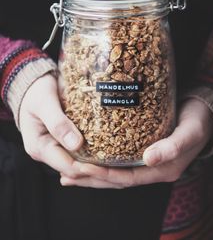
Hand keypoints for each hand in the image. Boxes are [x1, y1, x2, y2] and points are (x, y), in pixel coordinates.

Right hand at [19, 73, 134, 187]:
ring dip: (105, 170)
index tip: (108, 167)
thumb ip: (57, 122)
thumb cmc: (36, 92)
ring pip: (84, 167)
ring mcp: (61, 148)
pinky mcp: (69, 142)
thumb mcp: (43, 103)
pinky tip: (118, 159)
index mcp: (40, 147)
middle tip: (125, 175)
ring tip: (127, 171)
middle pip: (79, 172)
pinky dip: (101, 158)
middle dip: (102, 176)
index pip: (67, 166)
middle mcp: (51, 153)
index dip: (88, 169)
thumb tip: (76, 144)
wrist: (36, 86)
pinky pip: (87, 154)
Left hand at [60, 98, 212, 187]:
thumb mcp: (189, 133)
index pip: (127, 178)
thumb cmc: (198, 123)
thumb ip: (172, 146)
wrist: (204, 114)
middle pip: (116, 179)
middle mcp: (151, 169)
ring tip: (69, 170)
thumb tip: (149, 159)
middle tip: (67, 173)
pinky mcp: (142, 149)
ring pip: (115, 171)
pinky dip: (103, 160)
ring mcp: (146, 161)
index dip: (104, 175)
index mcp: (161, 170)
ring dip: (93, 172)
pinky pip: (119, 159)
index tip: (81, 167)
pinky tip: (89, 155)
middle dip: (91, 178)